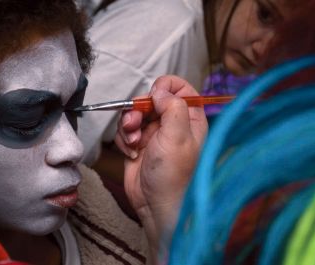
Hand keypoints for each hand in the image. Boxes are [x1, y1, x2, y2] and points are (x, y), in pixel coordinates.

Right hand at [115, 75, 207, 259]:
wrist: (156, 205)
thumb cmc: (174, 175)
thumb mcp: (177, 136)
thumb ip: (172, 107)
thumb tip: (159, 91)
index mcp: (190, 118)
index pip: (181, 88)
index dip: (165, 87)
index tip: (154, 96)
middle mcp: (172, 123)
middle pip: (151, 99)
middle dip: (139, 109)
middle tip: (135, 123)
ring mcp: (154, 134)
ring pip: (135, 114)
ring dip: (129, 125)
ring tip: (133, 142)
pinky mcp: (138, 145)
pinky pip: (125, 130)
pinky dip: (124, 139)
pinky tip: (130, 153)